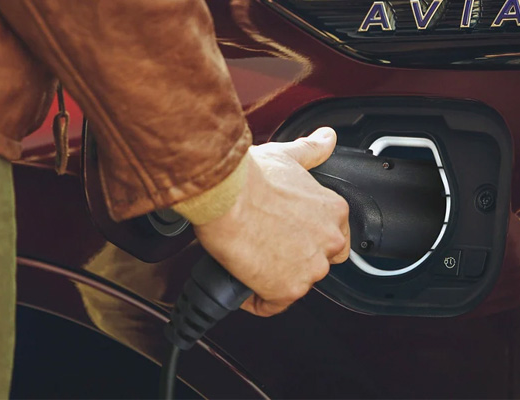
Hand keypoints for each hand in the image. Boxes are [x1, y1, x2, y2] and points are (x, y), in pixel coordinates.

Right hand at [194, 127, 349, 316]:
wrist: (225, 195)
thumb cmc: (251, 176)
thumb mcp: (288, 156)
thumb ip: (312, 150)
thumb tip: (326, 138)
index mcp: (333, 211)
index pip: (333, 238)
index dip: (308, 239)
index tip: (288, 235)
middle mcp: (329, 241)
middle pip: (316, 263)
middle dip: (294, 259)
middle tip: (266, 246)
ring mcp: (310, 269)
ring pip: (296, 284)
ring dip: (275, 278)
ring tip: (251, 261)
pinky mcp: (286, 290)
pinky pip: (271, 305)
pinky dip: (255, 299)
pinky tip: (243, 283)